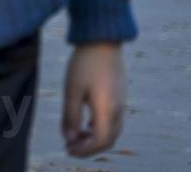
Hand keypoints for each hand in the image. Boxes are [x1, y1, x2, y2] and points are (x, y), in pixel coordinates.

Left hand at [62, 42, 125, 156]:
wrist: (102, 41)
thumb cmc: (84, 63)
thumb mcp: (72, 90)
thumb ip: (71, 116)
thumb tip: (70, 139)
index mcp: (107, 109)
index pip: (100, 141)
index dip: (85, 150)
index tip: (68, 149)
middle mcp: (119, 109)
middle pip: (108, 139)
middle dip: (89, 147)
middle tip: (70, 146)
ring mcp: (122, 103)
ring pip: (112, 131)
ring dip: (95, 138)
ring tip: (76, 135)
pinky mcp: (120, 96)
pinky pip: (114, 120)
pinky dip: (100, 127)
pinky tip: (86, 123)